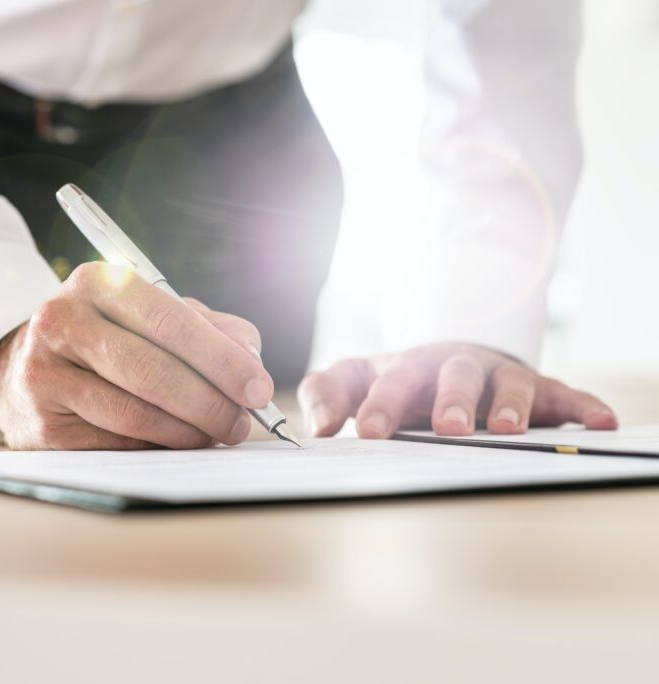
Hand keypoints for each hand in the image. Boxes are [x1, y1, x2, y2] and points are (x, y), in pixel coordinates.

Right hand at [0, 262, 273, 449]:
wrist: (21, 371)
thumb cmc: (102, 341)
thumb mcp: (147, 317)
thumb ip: (205, 327)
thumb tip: (250, 355)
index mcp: (96, 282)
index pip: (168, 319)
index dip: (220, 358)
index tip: (258, 387)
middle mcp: (62, 320)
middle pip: (151, 368)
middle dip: (210, 400)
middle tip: (243, 421)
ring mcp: (45, 372)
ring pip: (134, 411)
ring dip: (188, 430)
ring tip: (218, 433)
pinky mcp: (43, 422)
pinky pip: (115, 441)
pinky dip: (157, 445)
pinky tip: (179, 442)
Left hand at [297, 342, 617, 437]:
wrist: (443, 356)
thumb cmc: (396, 380)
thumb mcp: (354, 379)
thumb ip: (326, 395)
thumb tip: (315, 427)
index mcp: (409, 367)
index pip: (391, 382)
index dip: (378, 405)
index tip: (366, 431)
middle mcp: (456, 367)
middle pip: (455, 375)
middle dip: (452, 400)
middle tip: (447, 427)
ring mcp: (498, 375)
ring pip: (508, 382)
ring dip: (510, 403)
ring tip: (508, 428)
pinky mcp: (538, 388)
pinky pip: (564, 394)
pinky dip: (583, 406)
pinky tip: (599, 422)